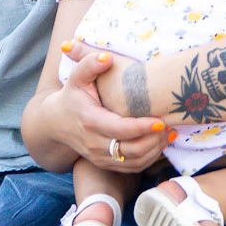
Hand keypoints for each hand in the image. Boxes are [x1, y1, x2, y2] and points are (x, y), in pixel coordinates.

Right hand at [50, 47, 168, 169]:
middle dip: (154, 139)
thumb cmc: (72, 96)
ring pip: (135, 162)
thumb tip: (107, 57)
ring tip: (168, 132)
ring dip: (155, 149)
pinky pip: (132, 167)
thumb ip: (89, 64)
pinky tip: (159, 142)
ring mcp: (100, 157)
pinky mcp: (106, 164)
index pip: (120, 129)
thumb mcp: (76, 77)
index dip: (142, 127)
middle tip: (169, 123)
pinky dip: (149, 158)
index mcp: (90, 122)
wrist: (56, 122)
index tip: (162, 120)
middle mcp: (94, 144)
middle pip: (131, 150)